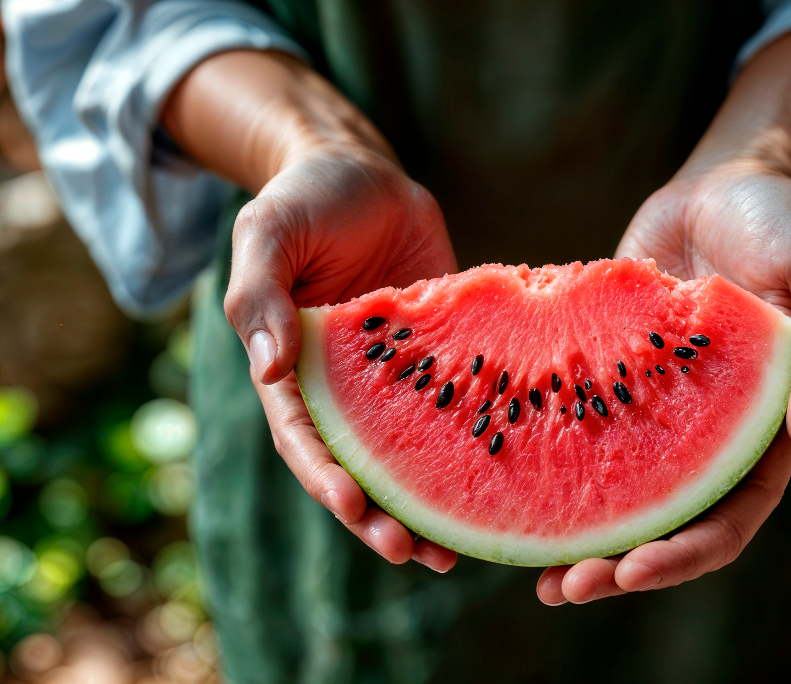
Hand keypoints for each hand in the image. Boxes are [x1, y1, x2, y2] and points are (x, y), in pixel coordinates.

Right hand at [163, 51, 458, 571]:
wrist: (364, 170)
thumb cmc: (306, 198)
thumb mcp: (269, 233)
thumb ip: (259, 295)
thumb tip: (269, 368)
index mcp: (294, 369)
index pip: (305, 438)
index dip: (325, 476)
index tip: (355, 507)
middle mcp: (344, 388)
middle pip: (358, 467)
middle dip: (378, 516)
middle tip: (412, 553)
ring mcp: (394, 380)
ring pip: (408, 458)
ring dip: (426, 506)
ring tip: (454, 552)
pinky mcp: (440, 360)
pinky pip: (454, 413)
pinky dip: (468, 453)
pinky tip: (498, 486)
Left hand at [536, 26, 790, 603]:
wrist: (720, 182)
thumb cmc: (783, 225)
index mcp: (760, 432)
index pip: (728, 517)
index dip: (684, 553)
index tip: (630, 569)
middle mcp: (703, 436)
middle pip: (662, 524)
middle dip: (617, 563)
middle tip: (562, 587)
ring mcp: (651, 412)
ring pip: (614, 491)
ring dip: (575, 531)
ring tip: (524, 558)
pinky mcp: (607, 379)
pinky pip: (576, 430)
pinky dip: (546, 461)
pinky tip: (497, 477)